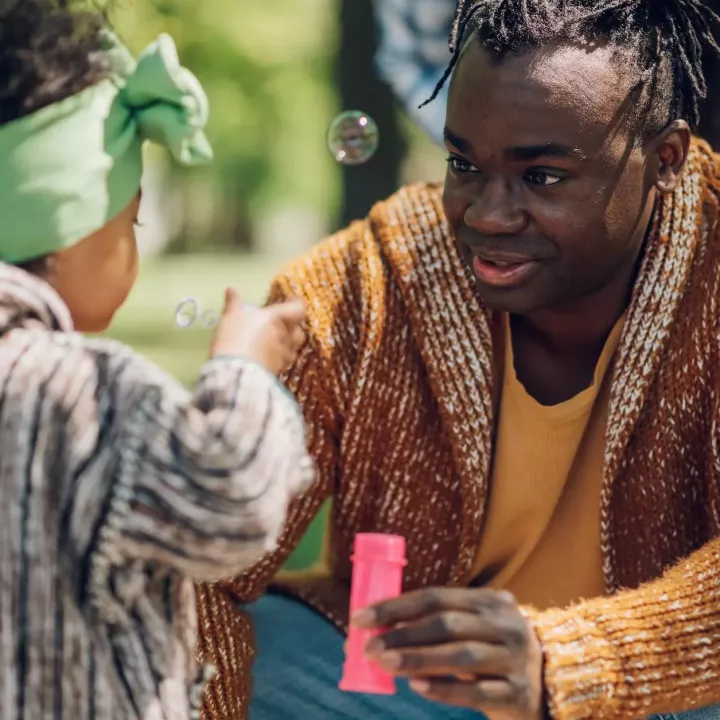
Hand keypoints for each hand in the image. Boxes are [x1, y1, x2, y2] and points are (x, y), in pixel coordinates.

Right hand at [209, 288, 305, 374]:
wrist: (236, 372)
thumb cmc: (235, 339)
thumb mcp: (231, 318)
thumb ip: (233, 304)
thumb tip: (231, 290)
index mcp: (276, 319)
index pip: (298, 309)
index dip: (297, 304)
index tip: (290, 301)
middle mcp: (284, 336)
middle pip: (299, 331)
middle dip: (293, 328)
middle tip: (281, 325)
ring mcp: (283, 355)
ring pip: (293, 348)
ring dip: (287, 344)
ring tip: (273, 342)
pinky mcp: (278, 370)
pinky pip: (284, 362)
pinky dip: (279, 358)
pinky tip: (267, 358)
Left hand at [352, 587, 544, 719]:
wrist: (554, 684)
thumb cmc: (496, 652)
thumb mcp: (474, 628)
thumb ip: (437, 625)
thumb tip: (379, 630)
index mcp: (491, 601)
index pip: (436, 597)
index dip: (396, 606)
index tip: (361, 617)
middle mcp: (507, 624)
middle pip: (446, 624)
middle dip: (402, 633)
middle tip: (368, 645)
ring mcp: (517, 659)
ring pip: (461, 656)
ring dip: (417, 659)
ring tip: (384, 663)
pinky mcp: (518, 694)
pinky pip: (477, 692)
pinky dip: (444, 689)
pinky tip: (417, 687)